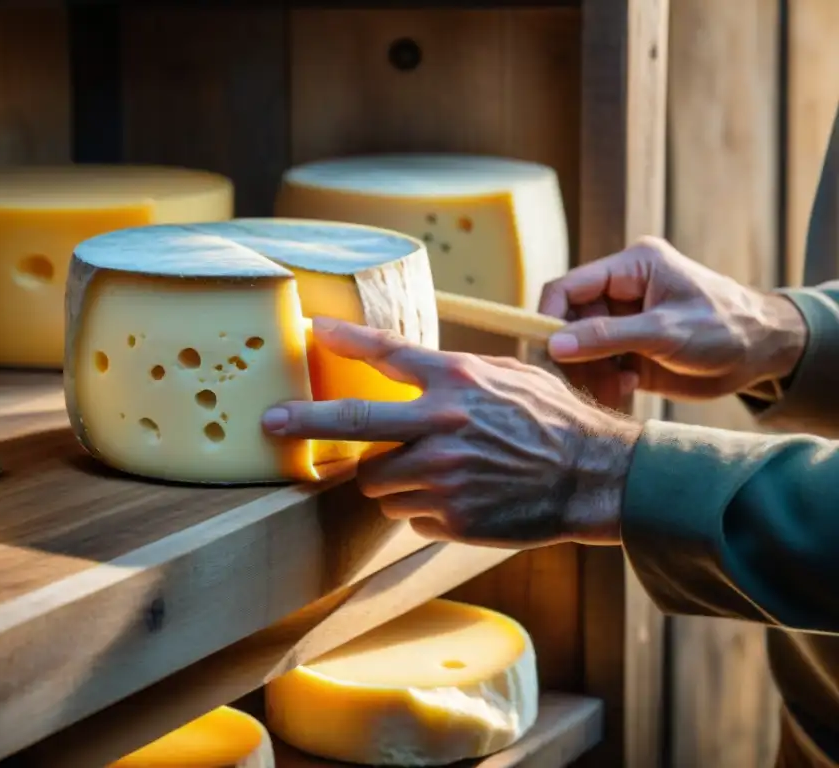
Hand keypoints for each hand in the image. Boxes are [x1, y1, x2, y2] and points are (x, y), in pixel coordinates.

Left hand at [262, 318, 642, 548]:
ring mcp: (443, 472)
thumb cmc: (552, 420)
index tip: (311, 331)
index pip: (388, 353)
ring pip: (378, 480)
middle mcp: (442, 423)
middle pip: (354, 422)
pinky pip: (407, 514)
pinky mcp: (449, 514)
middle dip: (304, 421)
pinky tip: (460, 497)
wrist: (593, 476)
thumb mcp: (509, 376)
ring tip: (438, 472)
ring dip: (393, 479)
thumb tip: (410, 369)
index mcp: (457, 380)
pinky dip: (422, 509)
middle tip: (272, 424)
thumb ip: (456, 373)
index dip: (345, 339)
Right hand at [539, 236, 807, 408]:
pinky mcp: (627, 351)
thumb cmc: (727, 328)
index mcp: (630, 268)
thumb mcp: (665, 332)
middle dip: (571, 356)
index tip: (545, 353)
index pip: (567, 287)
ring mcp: (622, 323)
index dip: (548, 318)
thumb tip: (554, 344)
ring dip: (587, 375)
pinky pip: (596, 368)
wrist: (764, 355)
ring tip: (611, 391)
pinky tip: (622, 392)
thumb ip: (607, 337)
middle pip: (568, 323)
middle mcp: (620, 292)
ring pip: (579, 350)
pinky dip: (601, 384)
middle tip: (577, 384)